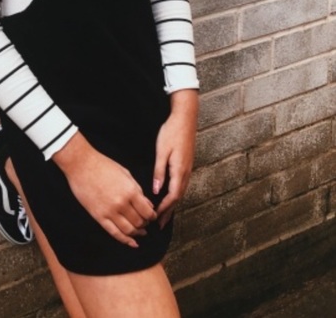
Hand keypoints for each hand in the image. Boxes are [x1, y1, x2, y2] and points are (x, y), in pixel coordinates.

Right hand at [53, 133, 156, 247]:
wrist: (81, 164)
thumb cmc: (103, 165)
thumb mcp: (125, 173)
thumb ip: (138, 190)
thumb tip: (148, 204)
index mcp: (130, 191)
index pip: (147, 212)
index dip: (152, 216)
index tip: (152, 216)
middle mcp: (122, 203)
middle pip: (139, 222)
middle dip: (145, 224)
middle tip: (146, 223)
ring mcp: (109, 211)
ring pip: (129, 230)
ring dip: (137, 233)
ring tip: (140, 232)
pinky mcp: (98, 216)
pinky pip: (114, 233)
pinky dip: (125, 240)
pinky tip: (132, 243)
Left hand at [153, 89, 198, 228]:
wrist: (185, 118)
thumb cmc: (171, 133)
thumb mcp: (162, 152)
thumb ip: (159, 171)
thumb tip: (156, 191)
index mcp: (179, 171)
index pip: (172, 196)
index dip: (164, 209)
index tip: (155, 218)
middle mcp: (186, 172)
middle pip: (178, 198)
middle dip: (169, 212)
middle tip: (160, 226)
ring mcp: (187, 168)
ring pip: (180, 192)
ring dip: (172, 205)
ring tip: (163, 216)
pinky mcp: (186, 164)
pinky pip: (181, 185)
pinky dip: (175, 195)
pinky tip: (169, 196)